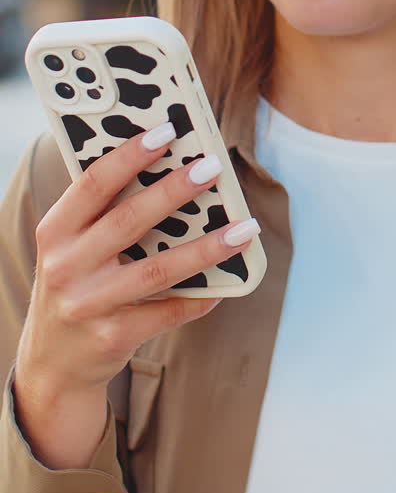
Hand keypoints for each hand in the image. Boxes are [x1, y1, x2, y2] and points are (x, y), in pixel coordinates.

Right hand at [13, 123, 257, 467]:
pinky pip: (168, 312)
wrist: (54, 362)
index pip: (93, 184)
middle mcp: (67, 267)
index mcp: (55, 232)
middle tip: (212, 167)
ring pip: (158, 269)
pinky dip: (200, 297)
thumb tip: (167, 165)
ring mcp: (89, 305)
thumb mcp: (70, 246)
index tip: (166, 130)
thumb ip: (103, 211)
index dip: (130, 155)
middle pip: (129, 220)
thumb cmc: (75, 283)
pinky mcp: (113, 337)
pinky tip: (228, 283)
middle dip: (174, 190)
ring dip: (207, 248)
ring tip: (244, 227)